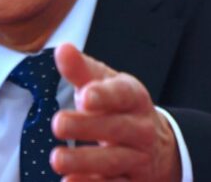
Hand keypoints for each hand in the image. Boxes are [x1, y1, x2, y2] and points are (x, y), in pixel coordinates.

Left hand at [50, 43, 180, 180]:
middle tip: (57, 123)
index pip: (122, 94)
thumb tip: (62, 49)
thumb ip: (81, 69)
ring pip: (113, 161)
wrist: (154, 144)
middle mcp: (140, 129)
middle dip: (87, 127)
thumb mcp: (103, 84)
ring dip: (84, 162)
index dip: (105, 95)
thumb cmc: (117, 106)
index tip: (85, 95)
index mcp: (133, 98)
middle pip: (116, 128)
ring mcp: (138, 158)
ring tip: (56, 159)